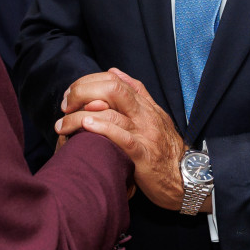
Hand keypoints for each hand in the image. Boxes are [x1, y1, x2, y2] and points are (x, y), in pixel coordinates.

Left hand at [55, 69, 187, 208]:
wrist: (186, 178)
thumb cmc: (166, 150)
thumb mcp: (154, 116)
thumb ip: (136, 93)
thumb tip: (113, 71)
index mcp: (145, 105)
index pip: (114, 80)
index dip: (89, 82)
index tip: (71, 95)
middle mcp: (145, 115)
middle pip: (112, 89)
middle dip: (83, 92)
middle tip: (65, 105)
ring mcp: (145, 134)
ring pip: (111, 114)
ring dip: (79, 116)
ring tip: (62, 125)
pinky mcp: (143, 155)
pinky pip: (122, 137)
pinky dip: (102, 128)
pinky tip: (85, 125)